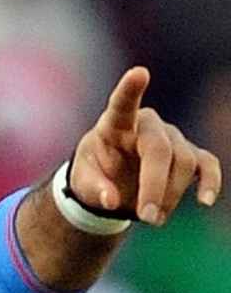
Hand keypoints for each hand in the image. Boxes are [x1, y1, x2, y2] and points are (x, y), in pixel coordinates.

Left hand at [70, 67, 221, 225]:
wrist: (111, 182)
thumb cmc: (95, 173)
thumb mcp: (82, 182)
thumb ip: (94, 189)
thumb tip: (111, 201)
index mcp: (115, 124)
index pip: (122, 104)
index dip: (130, 89)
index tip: (139, 73)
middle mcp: (147, 125)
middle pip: (159, 148)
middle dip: (155, 185)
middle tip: (146, 217)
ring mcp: (172, 138)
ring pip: (183, 162)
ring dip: (170, 195)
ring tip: (151, 218)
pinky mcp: (189, 155)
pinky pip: (206, 164)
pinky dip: (209, 182)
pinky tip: (204, 200)